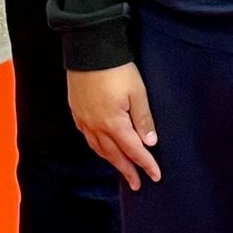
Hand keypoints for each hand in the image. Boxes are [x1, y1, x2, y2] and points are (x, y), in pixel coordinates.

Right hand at [67, 64, 160, 190]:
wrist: (88, 47)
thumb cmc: (116, 68)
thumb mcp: (137, 92)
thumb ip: (143, 119)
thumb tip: (150, 143)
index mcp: (114, 123)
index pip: (134, 150)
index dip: (146, 164)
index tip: (155, 176)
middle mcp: (96, 126)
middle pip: (114, 155)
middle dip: (127, 170)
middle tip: (136, 184)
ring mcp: (84, 119)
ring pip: (98, 148)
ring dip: (111, 161)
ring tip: (121, 169)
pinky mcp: (76, 111)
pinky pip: (87, 136)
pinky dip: (96, 147)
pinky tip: (100, 147)